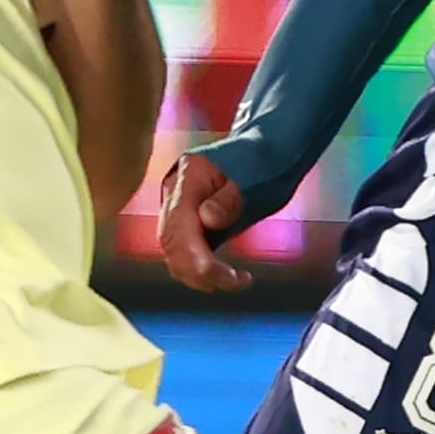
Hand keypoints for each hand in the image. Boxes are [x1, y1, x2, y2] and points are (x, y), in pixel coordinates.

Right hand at [157, 152, 252, 292]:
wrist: (263, 152)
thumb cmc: (262, 160)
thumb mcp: (253, 176)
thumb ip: (228, 199)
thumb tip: (207, 220)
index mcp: (188, 176)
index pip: (179, 226)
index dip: (196, 258)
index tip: (225, 276)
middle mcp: (174, 193)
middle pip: (171, 243)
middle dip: (199, 272)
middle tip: (237, 282)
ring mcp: (177, 209)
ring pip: (174, 253)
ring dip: (201, 276)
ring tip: (238, 280)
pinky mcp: (187, 224)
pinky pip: (186, 254)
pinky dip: (204, 271)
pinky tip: (230, 276)